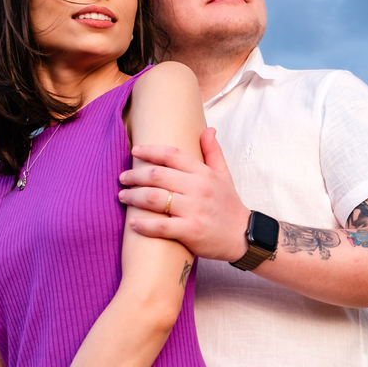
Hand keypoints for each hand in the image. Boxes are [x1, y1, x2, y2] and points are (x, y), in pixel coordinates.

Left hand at [118, 128, 251, 261]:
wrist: (244, 237)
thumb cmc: (230, 206)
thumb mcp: (225, 176)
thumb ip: (213, 152)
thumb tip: (208, 129)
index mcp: (204, 174)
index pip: (172, 154)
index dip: (150, 150)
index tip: (134, 151)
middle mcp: (198, 189)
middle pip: (157, 175)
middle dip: (134, 175)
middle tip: (123, 178)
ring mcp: (194, 210)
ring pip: (154, 199)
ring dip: (133, 197)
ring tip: (123, 197)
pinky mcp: (191, 231)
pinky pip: (160, 226)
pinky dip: (143, 225)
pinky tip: (133, 223)